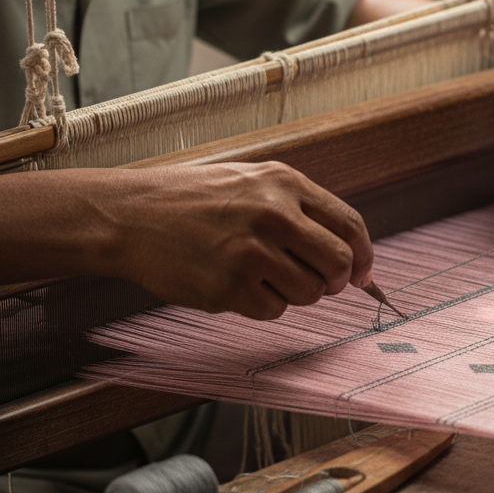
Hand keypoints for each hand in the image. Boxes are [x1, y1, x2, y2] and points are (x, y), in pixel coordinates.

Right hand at [0, 163, 372, 319]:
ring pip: (309, 293)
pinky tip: (237, 285)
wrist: (129, 216)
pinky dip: (263, 305)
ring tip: (263, 276)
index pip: (350, 226)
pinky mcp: (229, 288)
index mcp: (284, 184)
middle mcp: (273, 216)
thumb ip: (300, 208)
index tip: (363, 274)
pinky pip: (273, 311)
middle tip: (320, 283)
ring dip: (296, 293)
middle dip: (337, 281)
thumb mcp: (251, 181)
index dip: (364, 256)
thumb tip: (349, 252)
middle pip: (338, 264)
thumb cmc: (193, 200)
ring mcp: (251, 253)